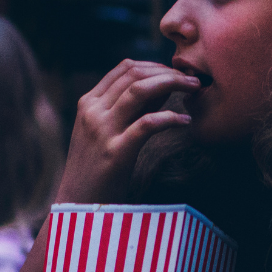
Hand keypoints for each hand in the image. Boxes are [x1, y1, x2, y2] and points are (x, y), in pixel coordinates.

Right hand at [55, 60, 199, 203]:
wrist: (77, 205)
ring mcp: (102, 131)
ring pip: (140, 91)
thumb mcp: (103, 132)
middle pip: (135, 74)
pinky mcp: (115, 153)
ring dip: (172, 84)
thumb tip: (162, 88)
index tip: (177, 73)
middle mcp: (93, 112)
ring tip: (194, 90)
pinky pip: (148, 124)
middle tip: (192, 80)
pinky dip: (171, 118)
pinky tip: (185, 121)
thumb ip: (127, 109)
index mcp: (89, 103)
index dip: (156, 65)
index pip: (125, 68)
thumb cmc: (96, 170)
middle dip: (169, 72)